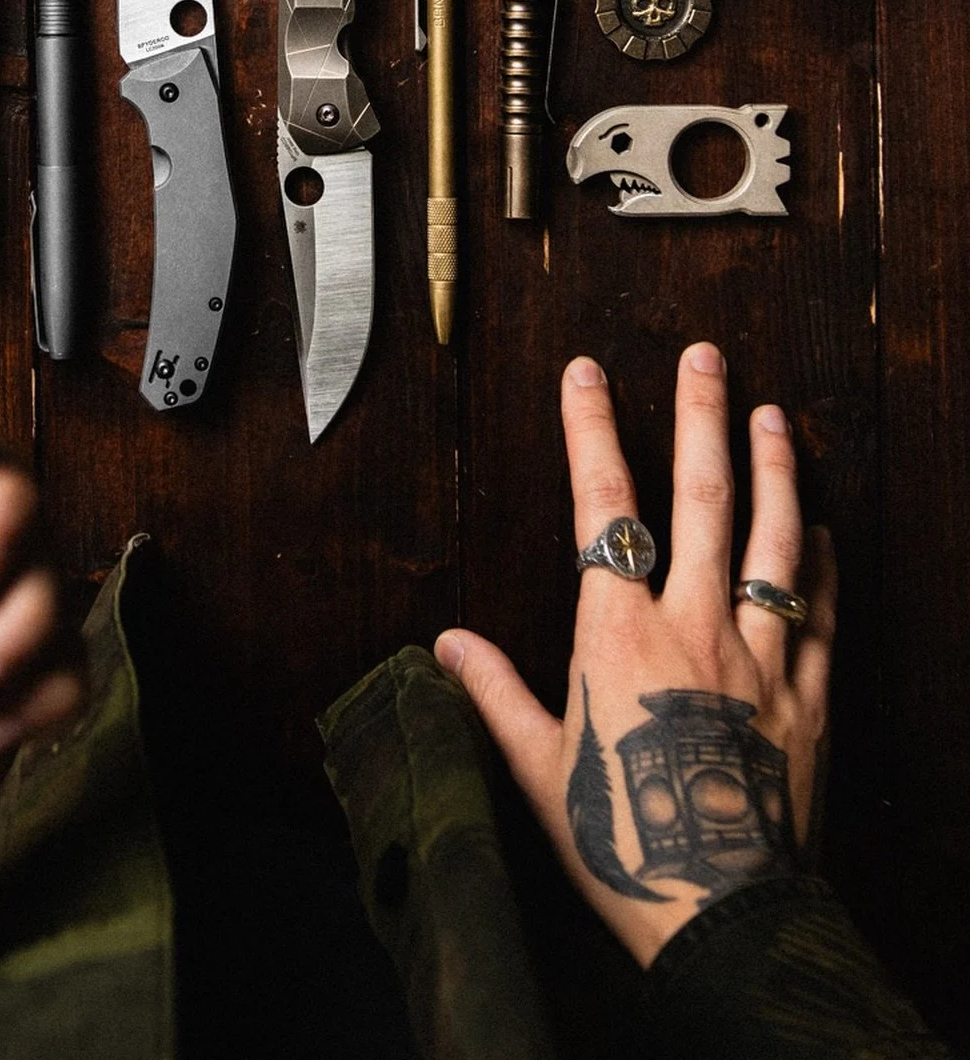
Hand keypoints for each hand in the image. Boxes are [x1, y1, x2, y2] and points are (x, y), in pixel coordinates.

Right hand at [435, 343, 835, 966]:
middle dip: (700, 416)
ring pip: (773, 539)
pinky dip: (815, 562)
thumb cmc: (622, 842)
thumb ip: (496, 693)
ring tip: (772, 415)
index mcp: (618, 633)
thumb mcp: (539, 768)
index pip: (601, 506)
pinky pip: (817, 610)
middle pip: (702, 497)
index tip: (586, 374)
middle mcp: (694, 625)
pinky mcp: (808, 695)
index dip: (591, 431)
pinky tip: (818, 530)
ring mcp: (760, 655)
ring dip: (773, 468)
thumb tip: (450, 644)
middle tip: (706, 357)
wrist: (720, 911)